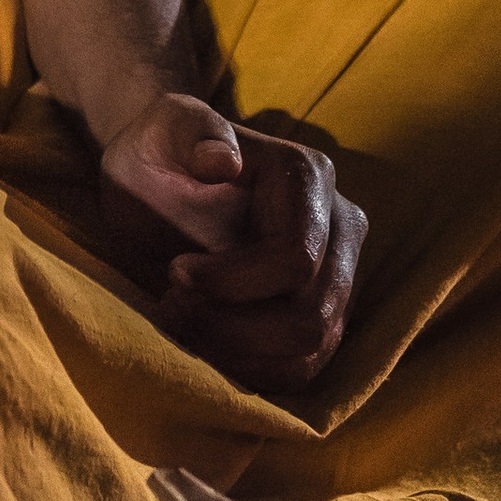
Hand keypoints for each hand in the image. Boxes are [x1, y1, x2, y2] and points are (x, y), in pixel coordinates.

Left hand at [99, 90, 365, 389]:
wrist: (163, 180)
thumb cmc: (159, 153)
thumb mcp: (160, 129)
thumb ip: (191, 133)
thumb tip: (223, 160)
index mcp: (308, 176)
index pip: (296, 258)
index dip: (231, 282)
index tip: (174, 272)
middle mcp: (341, 226)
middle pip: (311, 316)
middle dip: (229, 326)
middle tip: (170, 304)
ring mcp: (339, 276)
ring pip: (311, 350)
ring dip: (235, 353)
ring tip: (181, 321)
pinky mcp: (323, 315)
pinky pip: (303, 369)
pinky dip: (248, 370)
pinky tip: (202, 343)